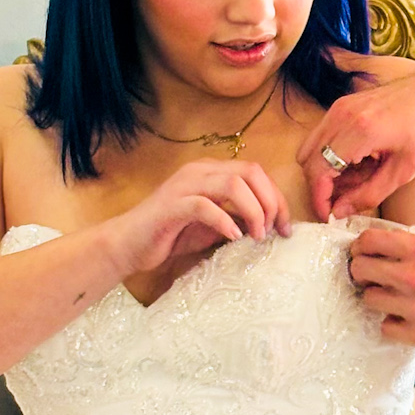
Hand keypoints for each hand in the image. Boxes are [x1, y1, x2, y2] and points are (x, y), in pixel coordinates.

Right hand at [101, 158, 291, 279]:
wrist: (128, 244)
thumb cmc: (172, 234)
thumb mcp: (215, 225)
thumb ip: (239, 217)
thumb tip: (272, 223)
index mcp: (212, 171)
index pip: (256, 173)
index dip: (277, 198)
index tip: (286, 228)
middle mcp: (200, 170)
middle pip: (250, 172)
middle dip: (271, 202)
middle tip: (275, 231)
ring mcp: (185, 185)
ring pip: (233, 184)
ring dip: (253, 211)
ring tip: (257, 236)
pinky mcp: (172, 205)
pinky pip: (205, 206)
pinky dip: (225, 221)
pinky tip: (233, 238)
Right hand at [298, 61, 414, 219]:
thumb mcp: (404, 170)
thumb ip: (369, 194)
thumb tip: (341, 211)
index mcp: (359, 132)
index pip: (318, 172)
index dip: (319, 199)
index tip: (329, 216)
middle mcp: (342, 115)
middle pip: (308, 160)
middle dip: (321, 186)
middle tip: (346, 199)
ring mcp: (340, 106)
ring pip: (311, 148)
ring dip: (326, 170)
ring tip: (357, 179)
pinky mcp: (344, 104)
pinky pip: (323, 135)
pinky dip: (332, 154)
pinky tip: (360, 162)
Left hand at [349, 224, 414, 361]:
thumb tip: (389, 245)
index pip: (370, 240)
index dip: (361, 247)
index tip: (361, 253)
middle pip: (360, 269)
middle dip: (361, 273)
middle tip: (370, 278)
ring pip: (369, 299)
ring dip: (378, 300)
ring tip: (394, 301)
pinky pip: (385, 328)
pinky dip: (393, 325)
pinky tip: (406, 321)